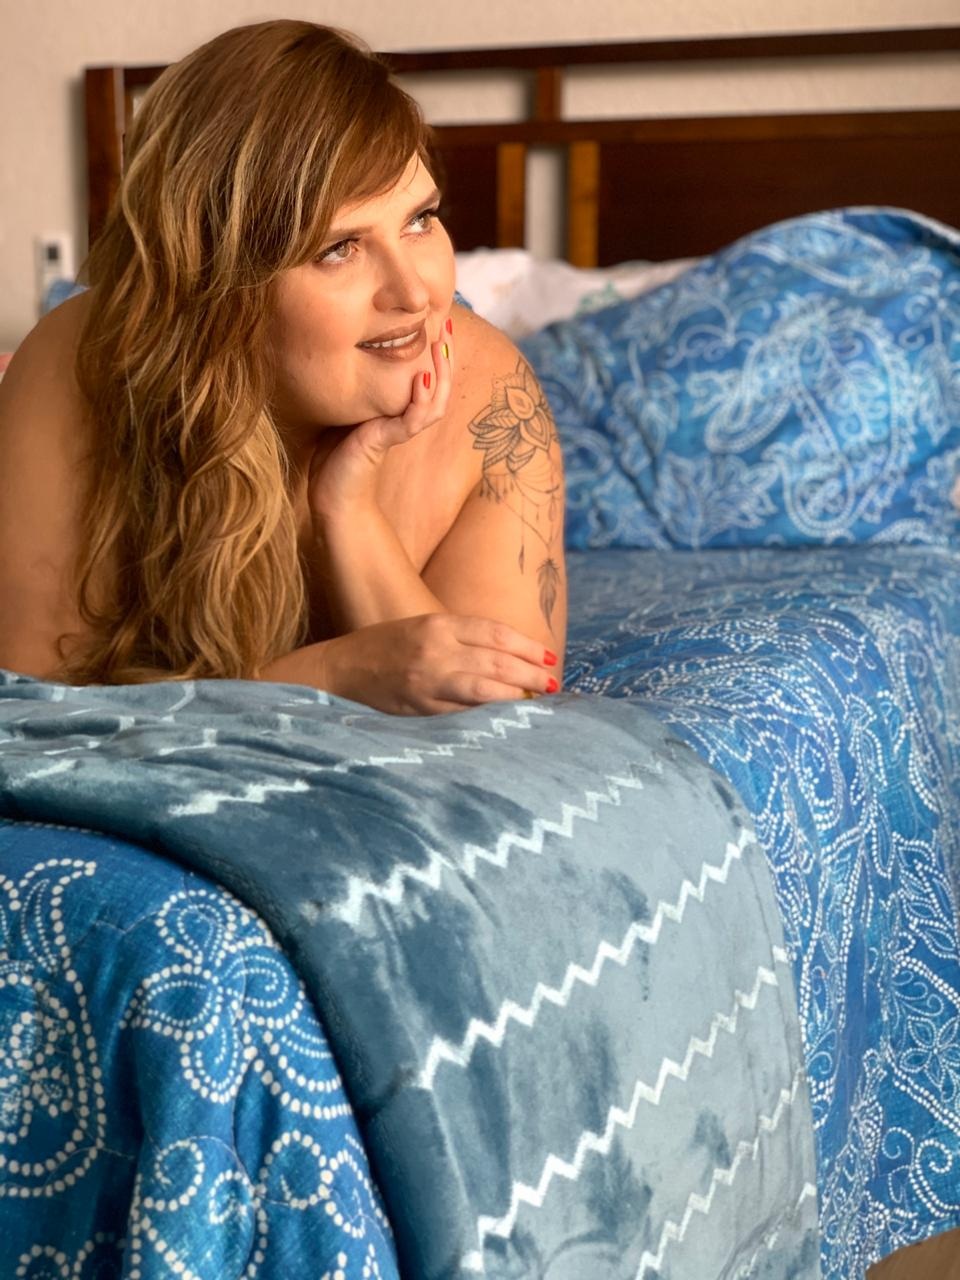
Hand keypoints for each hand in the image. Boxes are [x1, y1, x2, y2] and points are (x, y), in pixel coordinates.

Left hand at [308, 324, 454, 525]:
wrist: (331, 498)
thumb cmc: (334, 460)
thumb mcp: (345, 414)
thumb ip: (355, 393)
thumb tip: (342, 358)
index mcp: (397, 414)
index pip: (426, 381)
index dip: (434, 355)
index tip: (436, 325)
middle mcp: (403, 422)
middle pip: (439, 387)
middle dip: (445, 357)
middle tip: (447, 325)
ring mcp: (397, 432)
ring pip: (433, 402)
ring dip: (441, 374)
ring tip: (441, 345)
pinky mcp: (385, 442)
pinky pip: (411, 420)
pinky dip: (420, 400)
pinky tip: (422, 377)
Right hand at [322, 612, 559, 714]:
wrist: (340, 670)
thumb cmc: (385, 648)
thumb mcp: (422, 628)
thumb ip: (460, 639)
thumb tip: (507, 657)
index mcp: (437, 625)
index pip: (495, 633)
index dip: (527, 646)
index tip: (548, 657)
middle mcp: (435, 650)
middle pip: (497, 660)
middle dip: (531, 673)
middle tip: (553, 683)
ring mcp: (428, 681)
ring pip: (485, 688)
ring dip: (517, 695)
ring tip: (539, 701)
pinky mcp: (421, 709)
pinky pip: (464, 712)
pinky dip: (488, 714)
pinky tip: (506, 717)